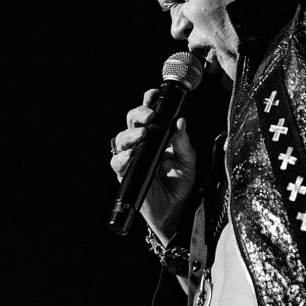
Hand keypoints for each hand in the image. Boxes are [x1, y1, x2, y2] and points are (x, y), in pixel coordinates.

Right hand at [110, 88, 195, 241]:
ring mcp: (133, 158)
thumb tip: (180, 121)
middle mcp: (143, 144)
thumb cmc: (182, 183)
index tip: (153, 94)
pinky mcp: (126, 175)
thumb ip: (183, 142)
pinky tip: (130, 156)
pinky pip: (117, 163)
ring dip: (130, 135)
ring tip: (142, 136)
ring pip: (121, 139)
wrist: (177, 211)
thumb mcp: (188, 160)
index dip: (148, 101)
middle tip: (149, 115)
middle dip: (138, 113)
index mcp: (158, 135)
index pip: (149, 113)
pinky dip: (122, 158)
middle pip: (132, 122)